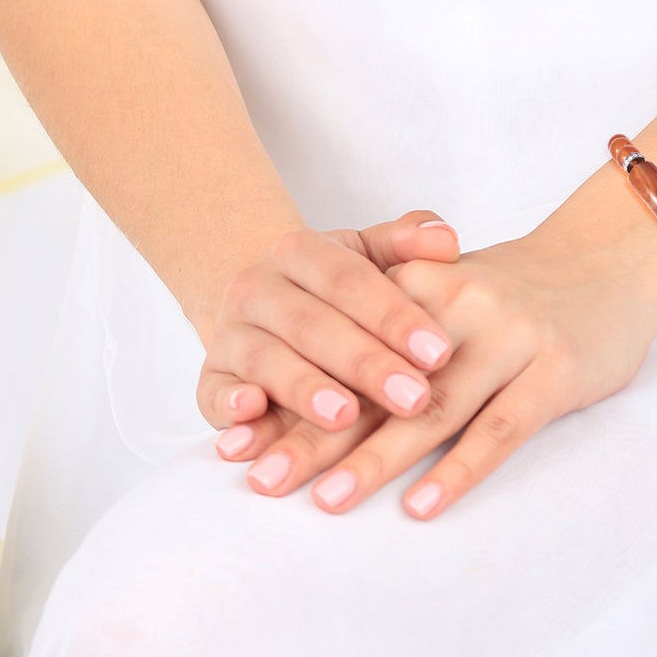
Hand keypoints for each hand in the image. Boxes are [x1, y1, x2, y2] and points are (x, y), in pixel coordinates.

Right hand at [195, 211, 465, 446]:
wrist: (262, 306)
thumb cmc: (334, 290)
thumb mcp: (369, 257)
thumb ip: (405, 245)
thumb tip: (446, 239)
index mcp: (299, 252)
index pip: (350, 281)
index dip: (395, 317)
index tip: (440, 353)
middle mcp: (256, 288)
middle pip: (312, 325)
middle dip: (365, 364)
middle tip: (414, 399)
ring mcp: (228, 335)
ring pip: (266, 360)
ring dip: (305, 390)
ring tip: (346, 417)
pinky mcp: (210, 380)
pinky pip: (213, 394)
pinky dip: (230, 407)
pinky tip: (253, 414)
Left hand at [219, 218, 656, 517]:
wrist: (608, 261)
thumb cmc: (510, 296)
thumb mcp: (440, 295)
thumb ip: (380, 341)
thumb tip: (302, 405)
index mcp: (415, 289)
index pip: (338, 355)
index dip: (287, 402)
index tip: (237, 447)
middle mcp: (455, 310)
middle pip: (371, 385)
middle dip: (311, 435)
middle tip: (262, 482)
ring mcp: (507, 341)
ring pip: (429, 410)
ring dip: (374, 458)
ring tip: (325, 501)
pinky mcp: (553, 373)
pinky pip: (498, 430)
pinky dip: (457, 470)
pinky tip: (421, 506)